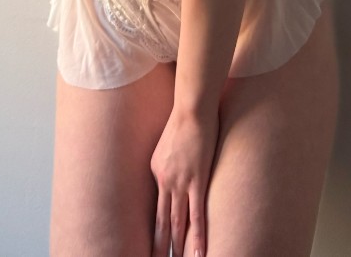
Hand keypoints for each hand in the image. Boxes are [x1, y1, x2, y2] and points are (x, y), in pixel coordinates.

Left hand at [150, 106, 218, 256]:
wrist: (192, 108)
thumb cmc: (184, 120)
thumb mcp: (168, 143)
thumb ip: (169, 160)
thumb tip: (175, 171)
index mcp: (156, 171)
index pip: (156, 207)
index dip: (155, 229)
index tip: (152, 247)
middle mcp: (164, 181)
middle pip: (161, 222)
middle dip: (159, 246)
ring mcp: (180, 183)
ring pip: (176, 224)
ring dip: (176, 248)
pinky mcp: (197, 181)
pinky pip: (197, 216)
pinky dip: (197, 238)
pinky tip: (198, 254)